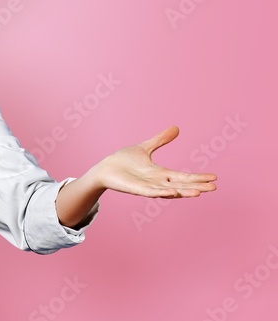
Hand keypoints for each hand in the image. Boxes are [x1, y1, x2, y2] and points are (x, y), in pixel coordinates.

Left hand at [94, 126, 217, 198]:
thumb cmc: (124, 160)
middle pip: (181, 185)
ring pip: (169, 190)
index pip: (183, 176)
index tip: (214, 178)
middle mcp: (157, 181)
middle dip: (197, 186)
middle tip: (214, 187)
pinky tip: (172, 193)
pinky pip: (151, 192)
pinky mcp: (136, 189)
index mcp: (161, 173)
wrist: (105, 168)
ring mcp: (147, 186)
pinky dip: (162, 192)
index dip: (198, 177)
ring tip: (198, 192)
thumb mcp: (145, 147)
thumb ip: (161, 140)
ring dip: (183, 192)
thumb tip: (176, 128)